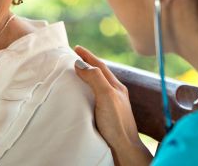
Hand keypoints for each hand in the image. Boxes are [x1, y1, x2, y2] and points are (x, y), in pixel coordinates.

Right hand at [74, 46, 151, 165]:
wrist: (124, 150)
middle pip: (100, 74)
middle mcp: (115, 95)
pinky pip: (94, 98)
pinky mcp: (106, 117)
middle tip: (74, 58)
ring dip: (87, 78)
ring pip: (97, 86)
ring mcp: (111, 106)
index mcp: (117, 87)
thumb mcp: (106, 95)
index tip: (76, 48)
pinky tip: (80, 98)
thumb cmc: (117, 123)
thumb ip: (95, 78)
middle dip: (87, 64)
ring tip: (75, 74)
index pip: (100, 66)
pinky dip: (86, 92)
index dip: (88, 56)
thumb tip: (80, 63)